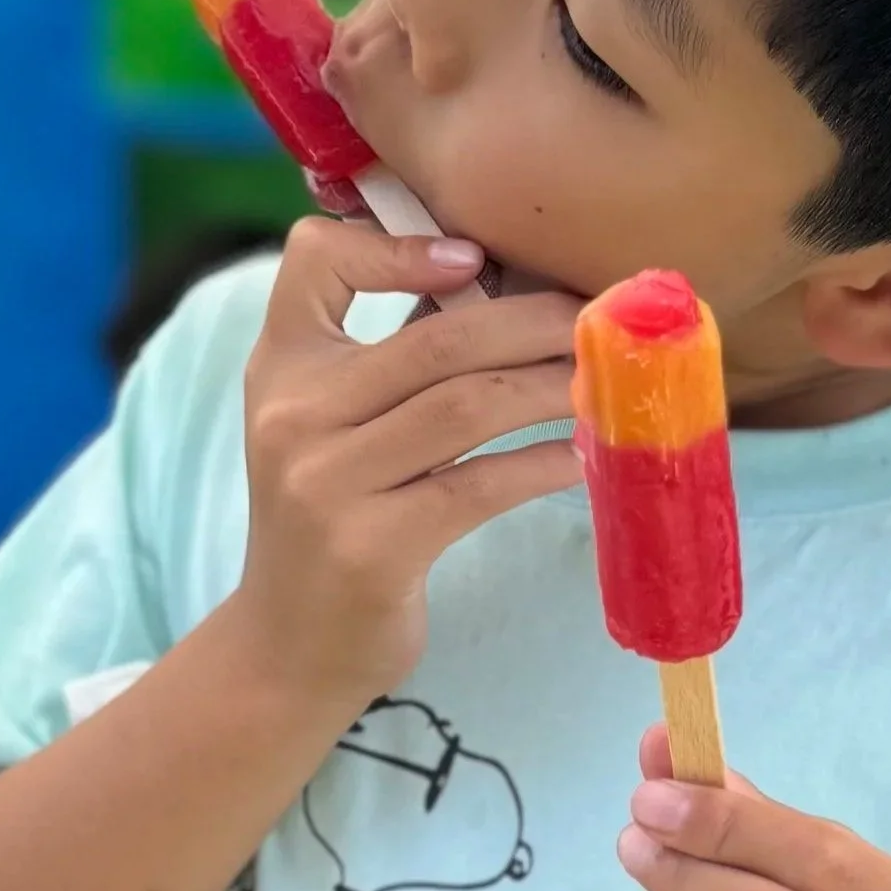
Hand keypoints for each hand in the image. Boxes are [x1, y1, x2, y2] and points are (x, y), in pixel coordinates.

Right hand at [231, 217, 581, 702]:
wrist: (289, 645)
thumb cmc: (335, 516)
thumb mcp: (331, 424)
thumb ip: (392, 359)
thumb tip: (512, 288)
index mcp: (282, 367)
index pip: (314, 259)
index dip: (396, 244)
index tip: (475, 257)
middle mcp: (294, 416)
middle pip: (435, 340)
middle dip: (534, 321)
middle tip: (602, 319)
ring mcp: (327, 483)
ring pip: (467, 406)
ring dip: (553, 387)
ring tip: (608, 382)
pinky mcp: (372, 548)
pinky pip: (480, 485)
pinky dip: (543, 463)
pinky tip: (586, 455)